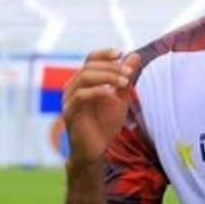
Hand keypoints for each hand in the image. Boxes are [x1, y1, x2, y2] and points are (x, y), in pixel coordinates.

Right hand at [61, 48, 139, 164]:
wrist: (95, 150)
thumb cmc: (105, 124)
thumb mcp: (120, 98)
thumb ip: (125, 79)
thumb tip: (135, 56)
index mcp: (84, 82)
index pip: (90, 59)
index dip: (104, 54)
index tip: (121, 53)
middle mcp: (73, 87)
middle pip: (89, 66)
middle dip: (112, 68)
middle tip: (130, 74)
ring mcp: (69, 100)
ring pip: (84, 77)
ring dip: (107, 77)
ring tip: (125, 82)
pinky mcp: (69, 113)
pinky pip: (81, 96)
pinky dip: (98, 91)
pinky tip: (112, 95)